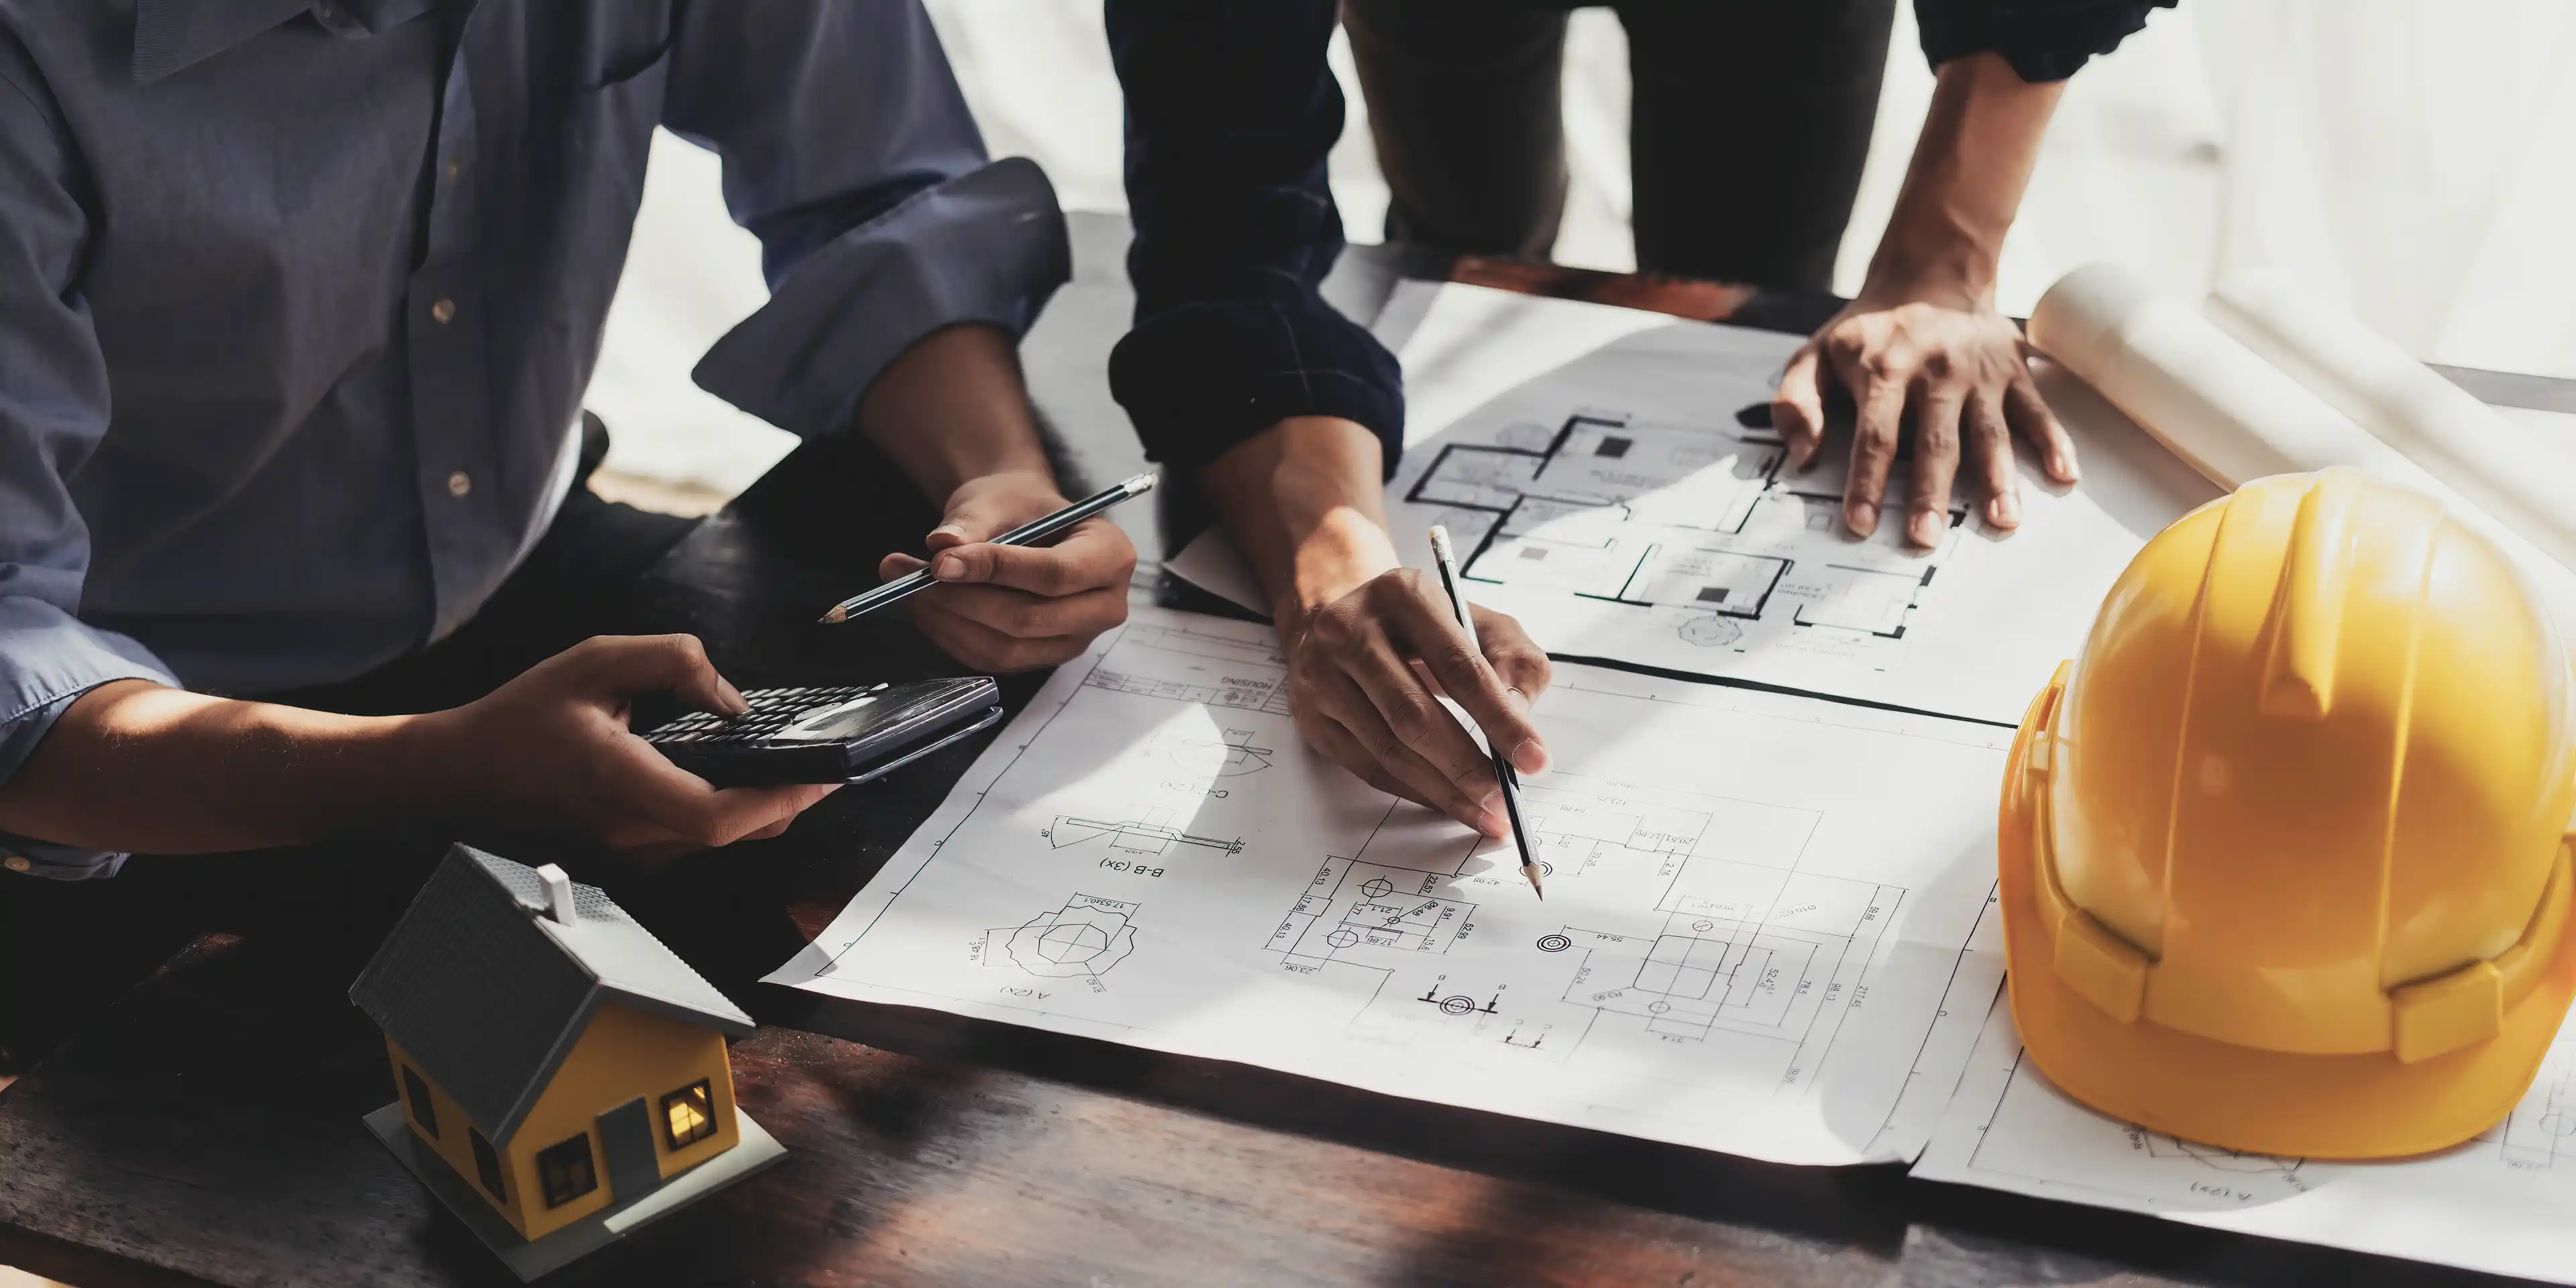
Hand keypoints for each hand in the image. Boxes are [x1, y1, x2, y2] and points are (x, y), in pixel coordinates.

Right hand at [418, 635, 838, 856]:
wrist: (462, 771)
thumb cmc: (522, 716)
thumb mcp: (595, 661)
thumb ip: (670, 663)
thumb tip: (731, 699)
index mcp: (620, 783)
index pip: (715, 817)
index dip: (777, 800)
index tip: (818, 774)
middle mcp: (628, 832)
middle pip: (733, 834)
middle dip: (788, 801)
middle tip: (828, 766)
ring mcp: (628, 853)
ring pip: (718, 841)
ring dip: (761, 808)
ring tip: (793, 765)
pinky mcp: (628, 856)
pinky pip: (695, 838)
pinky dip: (728, 811)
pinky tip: (739, 776)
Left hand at [878, 470, 1134, 671]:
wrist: (1025, 523)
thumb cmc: (1021, 506)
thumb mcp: (1000, 497)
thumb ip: (973, 521)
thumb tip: (942, 546)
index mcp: (1111, 556)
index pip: (1055, 574)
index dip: (996, 571)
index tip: (940, 562)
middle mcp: (1104, 607)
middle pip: (1029, 619)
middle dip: (961, 600)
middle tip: (909, 575)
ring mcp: (1075, 640)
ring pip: (1006, 647)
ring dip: (947, 621)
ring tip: (905, 585)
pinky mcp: (1042, 658)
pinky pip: (991, 660)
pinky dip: (949, 636)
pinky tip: (923, 606)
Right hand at [1283, 569, 1552, 835]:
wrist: (1340, 614)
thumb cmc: (1424, 625)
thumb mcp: (1480, 622)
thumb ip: (1515, 663)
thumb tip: (1518, 722)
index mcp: (1403, 595)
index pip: (1459, 666)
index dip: (1500, 719)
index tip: (1535, 759)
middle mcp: (1351, 630)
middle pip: (1414, 714)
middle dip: (1467, 766)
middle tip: (1504, 799)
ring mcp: (1322, 674)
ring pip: (1388, 749)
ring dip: (1443, 790)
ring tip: (1485, 813)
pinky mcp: (1311, 714)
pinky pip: (1368, 767)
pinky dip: (1414, 791)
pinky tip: (1446, 801)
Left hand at [1773, 288, 2079, 548]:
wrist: (1932, 273)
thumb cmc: (1869, 330)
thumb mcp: (1816, 353)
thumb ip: (1797, 403)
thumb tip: (1802, 457)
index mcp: (1884, 370)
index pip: (1874, 436)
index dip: (1865, 482)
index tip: (1860, 524)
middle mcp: (1935, 372)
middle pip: (1933, 442)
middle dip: (1930, 493)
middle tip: (1925, 539)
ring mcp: (1979, 373)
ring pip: (1989, 432)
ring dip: (1998, 479)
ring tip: (2003, 520)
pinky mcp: (2013, 371)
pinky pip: (2036, 410)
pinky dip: (2054, 441)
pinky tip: (2065, 475)